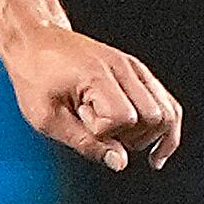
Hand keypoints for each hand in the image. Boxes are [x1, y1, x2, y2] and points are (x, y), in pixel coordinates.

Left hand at [1, 25, 183, 172]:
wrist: (35, 41)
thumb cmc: (35, 75)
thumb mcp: (46, 117)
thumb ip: (84, 142)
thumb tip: (120, 162)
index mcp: (98, 76)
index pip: (123, 118)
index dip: (103, 132)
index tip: (81, 122)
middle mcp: (123, 69)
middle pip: (155, 117)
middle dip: (132, 137)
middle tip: (100, 132)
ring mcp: (134, 69)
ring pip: (169, 112)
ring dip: (151, 135)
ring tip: (122, 139)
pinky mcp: (138, 73)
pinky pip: (168, 103)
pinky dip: (167, 128)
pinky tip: (157, 149)